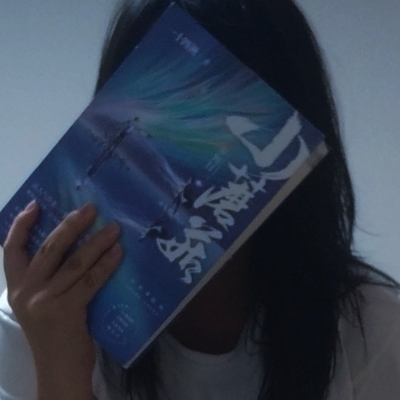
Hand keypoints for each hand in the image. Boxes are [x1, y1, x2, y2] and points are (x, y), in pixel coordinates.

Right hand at [3, 201, 122, 399]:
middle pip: (49, 248)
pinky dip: (106, 264)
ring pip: (74, 262)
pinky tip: (118, 253)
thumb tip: (77, 246)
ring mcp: (45, 301)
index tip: (36, 205)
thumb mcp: (41, 304)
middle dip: (70, 225)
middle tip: (90, 208)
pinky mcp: (66, 311)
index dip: (21, 225)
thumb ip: (50, 279)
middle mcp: (26, 291)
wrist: (58, 371)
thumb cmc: (54, 334)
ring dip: (96, 242)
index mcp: (16, 288)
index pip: (11, 250)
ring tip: (114, 228)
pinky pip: (90, 280)